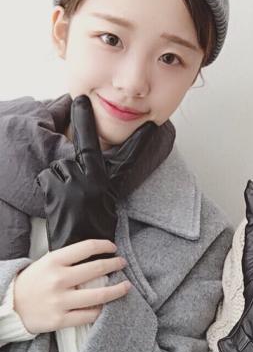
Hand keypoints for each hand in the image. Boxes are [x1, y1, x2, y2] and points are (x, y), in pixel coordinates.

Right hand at [13, 240, 130, 333]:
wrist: (10, 306)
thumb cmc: (34, 280)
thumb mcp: (48, 261)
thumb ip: (70, 257)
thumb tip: (98, 253)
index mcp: (55, 261)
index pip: (88, 247)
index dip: (105, 245)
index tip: (113, 247)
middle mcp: (59, 279)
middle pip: (98, 269)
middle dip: (115, 264)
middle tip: (122, 263)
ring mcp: (60, 301)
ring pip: (99, 295)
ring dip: (118, 289)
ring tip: (126, 285)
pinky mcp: (60, 320)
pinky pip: (88, 315)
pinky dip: (101, 310)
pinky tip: (107, 305)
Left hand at [36, 95, 156, 260]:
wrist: (88, 252)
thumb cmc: (99, 225)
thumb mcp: (108, 197)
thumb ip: (98, 176)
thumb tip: (90, 164)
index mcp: (101, 176)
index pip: (91, 141)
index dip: (84, 118)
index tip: (79, 100)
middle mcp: (86, 177)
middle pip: (70, 154)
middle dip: (71, 157)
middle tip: (78, 137)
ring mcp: (70, 186)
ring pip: (56, 167)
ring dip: (58, 177)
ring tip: (67, 196)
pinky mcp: (54, 196)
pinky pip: (46, 179)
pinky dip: (49, 186)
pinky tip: (57, 201)